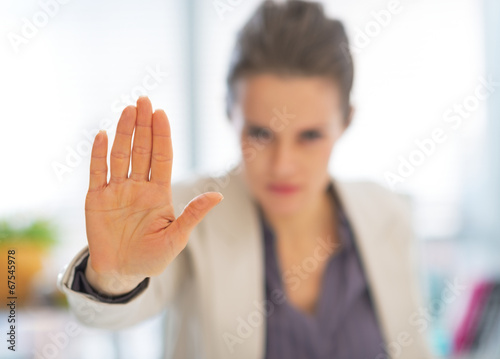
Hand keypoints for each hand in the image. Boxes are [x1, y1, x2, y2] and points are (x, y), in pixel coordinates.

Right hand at [84, 97, 222, 294]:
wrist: (123, 272)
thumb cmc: (153, 256)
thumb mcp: (176, 237)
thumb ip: (193, 215)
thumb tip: (218, 196)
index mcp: (159, 192)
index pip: (161, 157)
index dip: (161, 136)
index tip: (161, 114)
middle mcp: (138, 186)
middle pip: (142, 150)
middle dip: (143, 126)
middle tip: (144, 101)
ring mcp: (116, 190)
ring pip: (120, 155)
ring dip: (123, 133)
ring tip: (127, 110)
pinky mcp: (96, 198)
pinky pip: (97, 172)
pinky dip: (98, 154)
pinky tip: (102, 135)